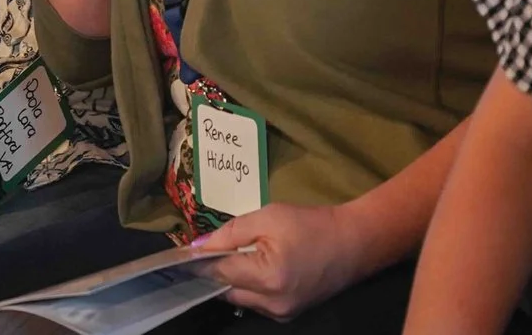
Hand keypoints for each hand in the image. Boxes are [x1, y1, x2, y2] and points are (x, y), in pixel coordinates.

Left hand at [194, 203, 360, 320]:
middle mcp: (273, 303)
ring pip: (238, 300)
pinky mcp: (287, 315)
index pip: (219, 273)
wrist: (354, 243)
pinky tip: (250, 269)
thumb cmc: (312, 224)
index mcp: (268, 277)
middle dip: (212, 272)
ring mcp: (281, 314)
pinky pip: (255, 303)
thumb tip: (198, 246)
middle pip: (225, 291)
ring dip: (229, 280)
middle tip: (202, 252)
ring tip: (230, 257)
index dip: (198, 262)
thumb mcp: (268, 217)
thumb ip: (230, 233)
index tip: (178, 255)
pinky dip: (247, 287)